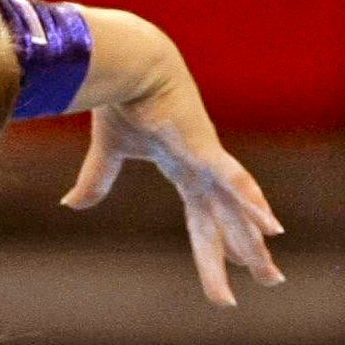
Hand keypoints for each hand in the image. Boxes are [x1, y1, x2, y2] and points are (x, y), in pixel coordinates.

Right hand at [61, 49, 284, 305]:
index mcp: (184, 171)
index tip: (233, 270)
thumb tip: (70, 205)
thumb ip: (96, 180)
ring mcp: (208, 161)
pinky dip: (251, 204)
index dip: (215, 247)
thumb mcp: (109, 150)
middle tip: (274, 280)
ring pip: (235, 213)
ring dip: (252, 244)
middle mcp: (203, 171)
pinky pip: (232, 181)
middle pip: (226, 224)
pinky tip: (273, 229)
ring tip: (272, 275)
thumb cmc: (123, 99)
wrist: (130, 64)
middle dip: (248, 255)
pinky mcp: (204, 149)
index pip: (202, 220)